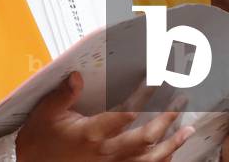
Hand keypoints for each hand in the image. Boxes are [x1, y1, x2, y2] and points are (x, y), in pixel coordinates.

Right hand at [16, 71, 194, 161]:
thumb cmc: (40, 141)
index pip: (125, 113)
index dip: (143, 96)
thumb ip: (63, 95)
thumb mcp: (45, 114)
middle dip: (166, 118)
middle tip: (181, 99)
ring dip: (171, 143)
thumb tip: (77, 75)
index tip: (156, 79)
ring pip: (149, 158)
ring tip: (188, 128)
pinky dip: (162, 160)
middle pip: (145, 137)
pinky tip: (173, 150)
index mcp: (91, 134)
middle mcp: (106, 153)